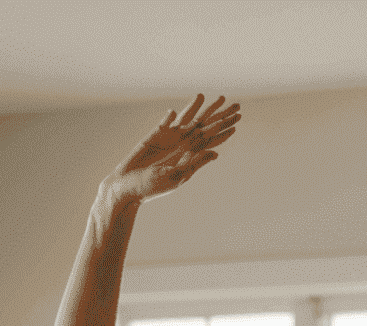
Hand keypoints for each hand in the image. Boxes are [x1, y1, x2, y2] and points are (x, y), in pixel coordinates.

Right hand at [101, 94, 240, 206]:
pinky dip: (171, 118)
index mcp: (190, 156)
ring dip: (196, 108)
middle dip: (218, 115)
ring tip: (205, 96)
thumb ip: (195, 163)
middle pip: (203, 126)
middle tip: (234, 104)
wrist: (129, 186)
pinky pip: (165, 123)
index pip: (210, 140)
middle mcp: (182, 145)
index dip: (223, 130)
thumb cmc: (152, 187)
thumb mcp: (178, 176)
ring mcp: (168, 139)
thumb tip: (215, 153)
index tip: (237, 120)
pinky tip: (176, 113)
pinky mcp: (154, 135)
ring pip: (187, 120)